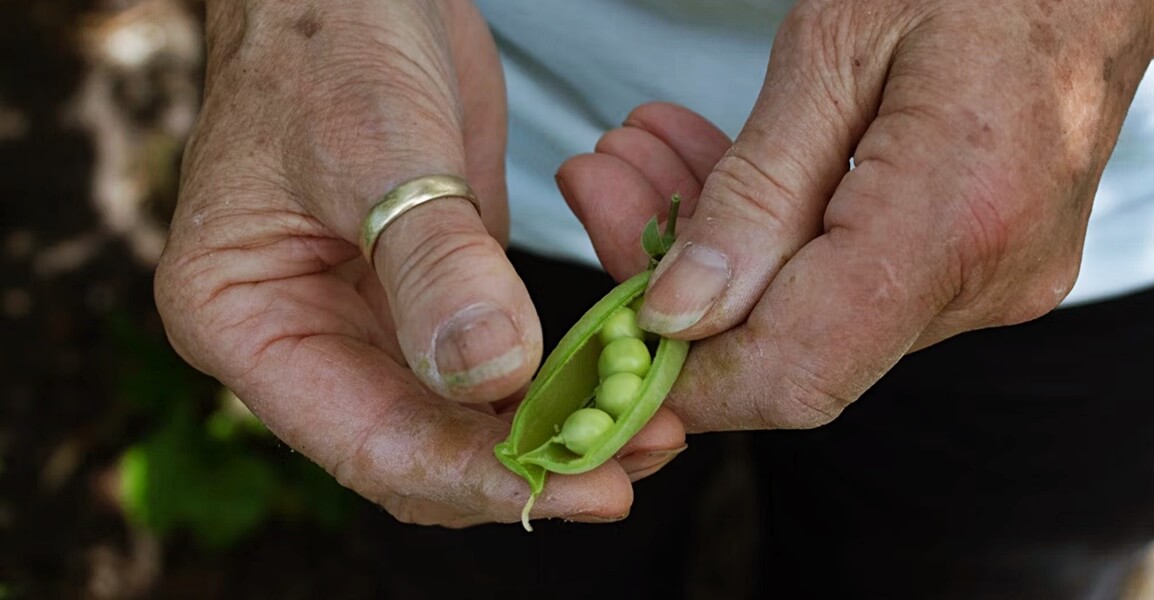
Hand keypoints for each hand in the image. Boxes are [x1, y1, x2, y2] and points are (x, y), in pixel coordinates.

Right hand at [155, 0, 682, 526]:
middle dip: (524, 469)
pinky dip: (553, 384)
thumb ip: (433, 264)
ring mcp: (364, 324)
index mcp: (244, 320)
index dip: (476, 475)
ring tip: (649, 436)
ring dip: (550, 436)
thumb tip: (495, 377)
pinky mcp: (426, 298)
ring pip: (460, 423)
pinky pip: (489, 369)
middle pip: (417, 450)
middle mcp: (300, 341)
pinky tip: (619, 383)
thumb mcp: (378, 146)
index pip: (366, 438)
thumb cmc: (331, 44)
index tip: (579, 487)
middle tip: (631, 471)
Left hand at [558, 0, 1153, 430]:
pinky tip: (713, 172)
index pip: (795, 368)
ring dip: (716, 252)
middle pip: (793, 350)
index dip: (685, 378)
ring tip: (641, 156)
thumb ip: (757, 191)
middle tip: (602, 183)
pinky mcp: (983, 273)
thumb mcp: (835, 48)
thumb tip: (677, 316)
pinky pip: (852, 287)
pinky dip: (775, 242)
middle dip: (676, 288)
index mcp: (955, 219)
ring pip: (813, 320)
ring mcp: (994, 285)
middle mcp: (987, 280)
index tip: (603, 329)